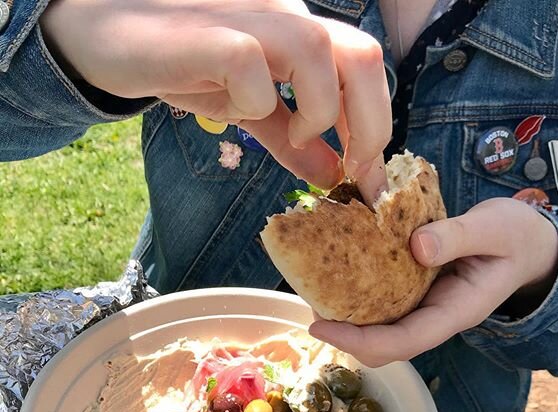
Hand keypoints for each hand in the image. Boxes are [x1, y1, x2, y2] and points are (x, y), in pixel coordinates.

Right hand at [40, 0, 391, 188]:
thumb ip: (292, 139)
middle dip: (372, 126)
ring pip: (318, 54)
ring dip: (319, 112)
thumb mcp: (250, 110)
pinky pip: (251, 68)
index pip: (365, 71)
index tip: (371, 180)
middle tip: (353, 169)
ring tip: (295, 134)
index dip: (379, 128)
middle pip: (364, 57)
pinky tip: (235, 108)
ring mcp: (249, 18)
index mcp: (301, 34)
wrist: (109, 35)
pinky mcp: (209, 32)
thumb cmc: (186, 65)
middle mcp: (286, 16)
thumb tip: (332, 174)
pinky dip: (256, 101)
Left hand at [309, 198, 557, 366]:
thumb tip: (417, 246)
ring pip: (382, 328)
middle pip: (386, 346)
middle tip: (312, 310)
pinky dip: (361, 296)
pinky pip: (386, 304)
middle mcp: (435, 318)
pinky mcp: (419, 292)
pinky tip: (341, 274)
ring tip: (318, 293)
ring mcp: (426, 307)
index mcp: (455, 312)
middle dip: (347, 336)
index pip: (403, 341)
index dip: (360, 340)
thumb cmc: (516, 237)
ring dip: (350, 319)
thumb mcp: (495, 229)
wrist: (530, 244)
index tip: (322, 326)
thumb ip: (460, 236)